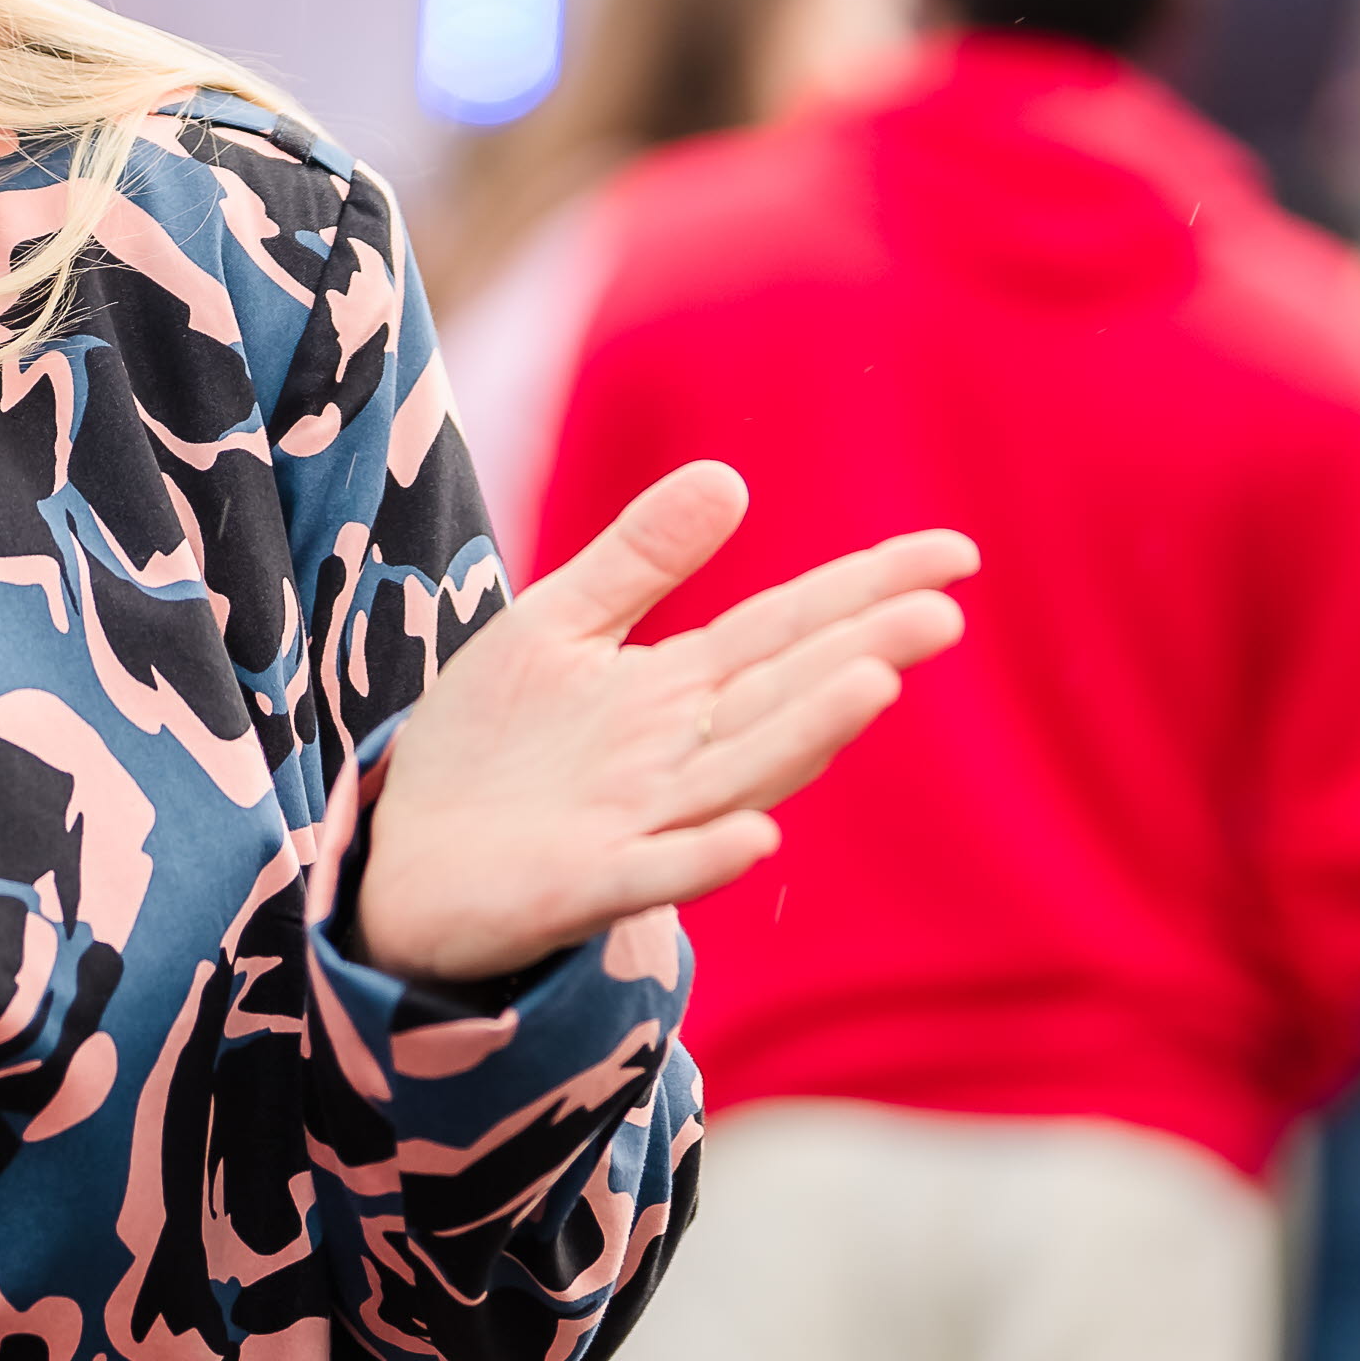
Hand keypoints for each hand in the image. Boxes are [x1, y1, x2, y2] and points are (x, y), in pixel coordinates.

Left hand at [347, 463, 977, 989]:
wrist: (403, 857)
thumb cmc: (491, 747)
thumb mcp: (561, 626)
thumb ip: (640, 558)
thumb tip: (730, 476)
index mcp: (677, 689)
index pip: (790, 627)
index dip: (868, 589)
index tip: (956, 556)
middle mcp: (678, 754)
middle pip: (784, 694)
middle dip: (861, 653)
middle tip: (942, 615)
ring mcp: (641, 822)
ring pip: (739, 773)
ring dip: (806, 735)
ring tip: (874, 683)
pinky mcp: (586, 884)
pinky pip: (656, 872)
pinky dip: (706, 857)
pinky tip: (756, 834)